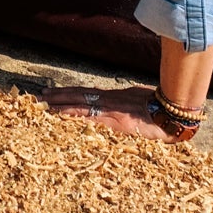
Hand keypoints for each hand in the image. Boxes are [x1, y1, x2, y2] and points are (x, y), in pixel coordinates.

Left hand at [41, 85, 188, 142]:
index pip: (87, 93)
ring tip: (42, 103)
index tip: (54, 92)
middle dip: (58, 95)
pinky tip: (59, 113)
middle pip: (78, 95)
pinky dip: (72, 113)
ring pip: (79, 103)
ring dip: (59, 103)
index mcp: (115, 97)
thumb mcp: (139, 103)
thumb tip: (120, 109)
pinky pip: (88, 115)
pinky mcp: (113, 119)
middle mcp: (109, 99)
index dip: (70, 93)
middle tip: (39, 95)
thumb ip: (126, 105)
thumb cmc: (160, 110)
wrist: (173, 114)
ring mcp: (110, 109)